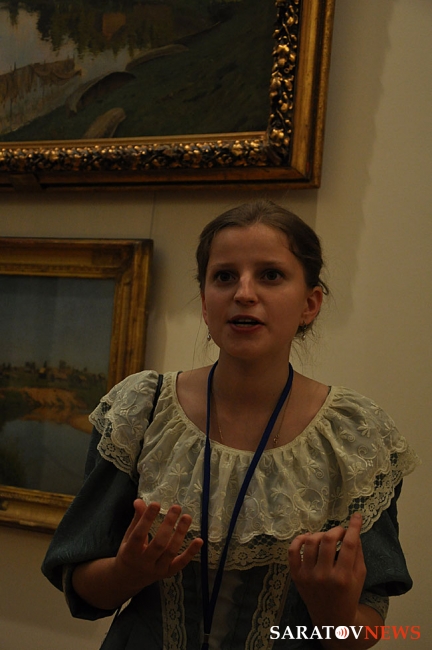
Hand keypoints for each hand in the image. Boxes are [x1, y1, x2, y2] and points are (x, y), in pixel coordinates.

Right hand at [114, 499, 202, 592]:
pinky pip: (181, 563)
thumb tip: (139, 500)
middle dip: (168, 524)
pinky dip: (191, 552)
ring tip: (186, 517)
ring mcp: (157, 570)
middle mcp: (144, 563)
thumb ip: (137, 519)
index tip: (156, 504)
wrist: (128, 579)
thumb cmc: (129, 553)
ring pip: (171, 552)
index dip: (147, 519)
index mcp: (130, 552)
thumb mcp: (128, 537)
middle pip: (158, 544)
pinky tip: (199, 540)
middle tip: (176, 507)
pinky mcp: (168, 573)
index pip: (139, 534)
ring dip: (180, 533)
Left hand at [288, 513, 366, 629]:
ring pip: (311, 542)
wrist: (331, 619)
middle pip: (328, 540)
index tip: (356, 516)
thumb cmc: (349, 595)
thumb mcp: (360, 576)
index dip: (353, 527)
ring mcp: (308, 576)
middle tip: (341, 532)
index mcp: (344, 577)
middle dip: (336, 530)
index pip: (349, 545)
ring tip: (326, 537)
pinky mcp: (296, 576)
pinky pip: (292, 551)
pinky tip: (308, 538)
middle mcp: (324, 576)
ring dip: (320, 534)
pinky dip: (299, 539)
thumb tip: (353, 530)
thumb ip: (358, 553)